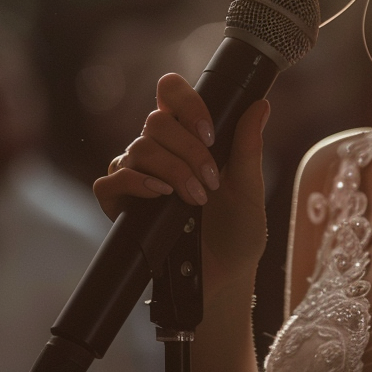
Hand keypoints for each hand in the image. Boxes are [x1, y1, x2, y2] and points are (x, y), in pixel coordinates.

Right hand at [93, 73, 270, 297]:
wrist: (223, 277)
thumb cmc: (238, 231)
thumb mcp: (250, 188)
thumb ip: (249, 147)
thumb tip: (260, 106)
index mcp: (190, 138)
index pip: (171, 94)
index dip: (186, 101)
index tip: (209, 131)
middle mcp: (161, 150)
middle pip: (156, 120)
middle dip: (188, 149)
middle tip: (211, 181)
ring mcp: (138, 175)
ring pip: (137, 147)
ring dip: (172, 170)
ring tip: (196, 199)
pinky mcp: (120, 204)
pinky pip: (111, 178)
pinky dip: (135, 182)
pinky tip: (160, 194)